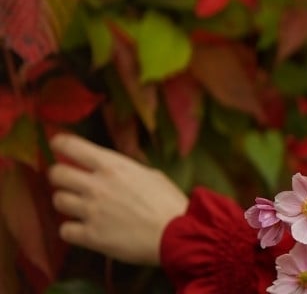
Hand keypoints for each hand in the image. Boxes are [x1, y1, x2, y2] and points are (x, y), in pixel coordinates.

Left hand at [47, 134, 188, 265]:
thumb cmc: (168, 202)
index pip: (71, 146)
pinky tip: (85, 228)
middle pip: (57, 174)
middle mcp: (96, 185)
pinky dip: (72, 230)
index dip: (59, 143)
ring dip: (67, 203)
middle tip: (68, 181)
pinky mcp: (89, 236)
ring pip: (58, 201)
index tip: (57, 145)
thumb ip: (124, 171)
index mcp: (113, 166)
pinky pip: (64, 230)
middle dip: (59, 176)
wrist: (175, 233)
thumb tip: (111, 171)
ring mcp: (90, 211)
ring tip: (80, 207)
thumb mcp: (149, 174)